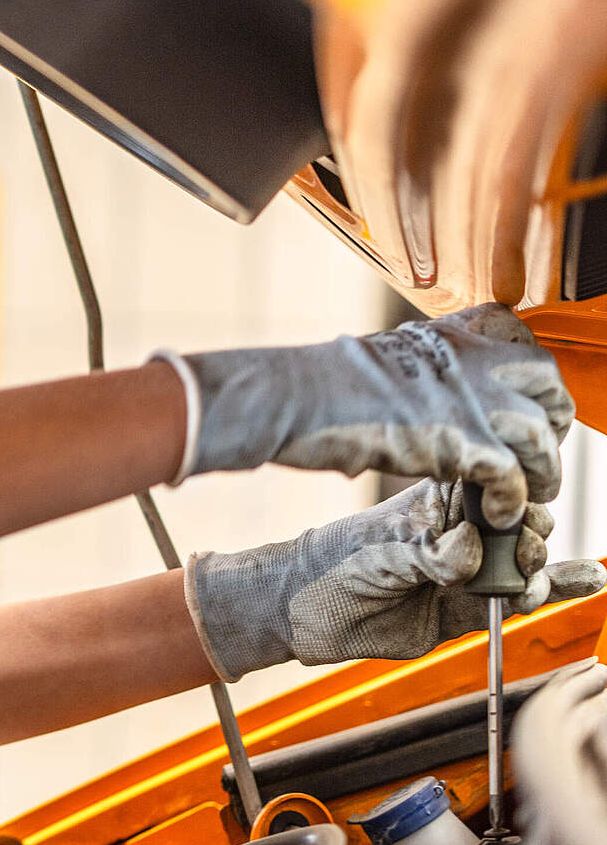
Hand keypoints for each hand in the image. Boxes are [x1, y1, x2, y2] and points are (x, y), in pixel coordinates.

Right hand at [161, 303, 573, 527]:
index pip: (521, 338)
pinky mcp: (460, 441)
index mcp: (450, 331)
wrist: (293, 397)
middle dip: (551, 421)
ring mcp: (470, 396)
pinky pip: (512, 475)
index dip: (529, 378)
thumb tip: (436, 390)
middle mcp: (470, 355)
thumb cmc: (319, 383)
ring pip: (540, 435)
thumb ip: (424, 368)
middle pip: (548, 383)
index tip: (524, 401)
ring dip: (543, 471)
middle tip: (537, 451)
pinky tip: (498, 514)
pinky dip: (512, 500)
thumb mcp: (386, 357)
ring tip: (533, 496)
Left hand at [186, 478, 606, 679]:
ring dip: (542, 568)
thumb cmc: (332, 564)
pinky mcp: (467, 609)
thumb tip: (474, 552)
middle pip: (520, 523)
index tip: (511, 512)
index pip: (494, 486)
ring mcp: (467, 570)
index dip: (513, 495)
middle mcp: (459, 531)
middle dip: (528, 535)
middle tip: (515, 553)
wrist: (304, 613)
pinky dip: (557, 589)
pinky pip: (519, 599)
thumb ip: (431, 553)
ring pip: (525, 562)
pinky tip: (590, 579)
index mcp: (438, 500)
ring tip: (530, 582)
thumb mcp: (381, 552)